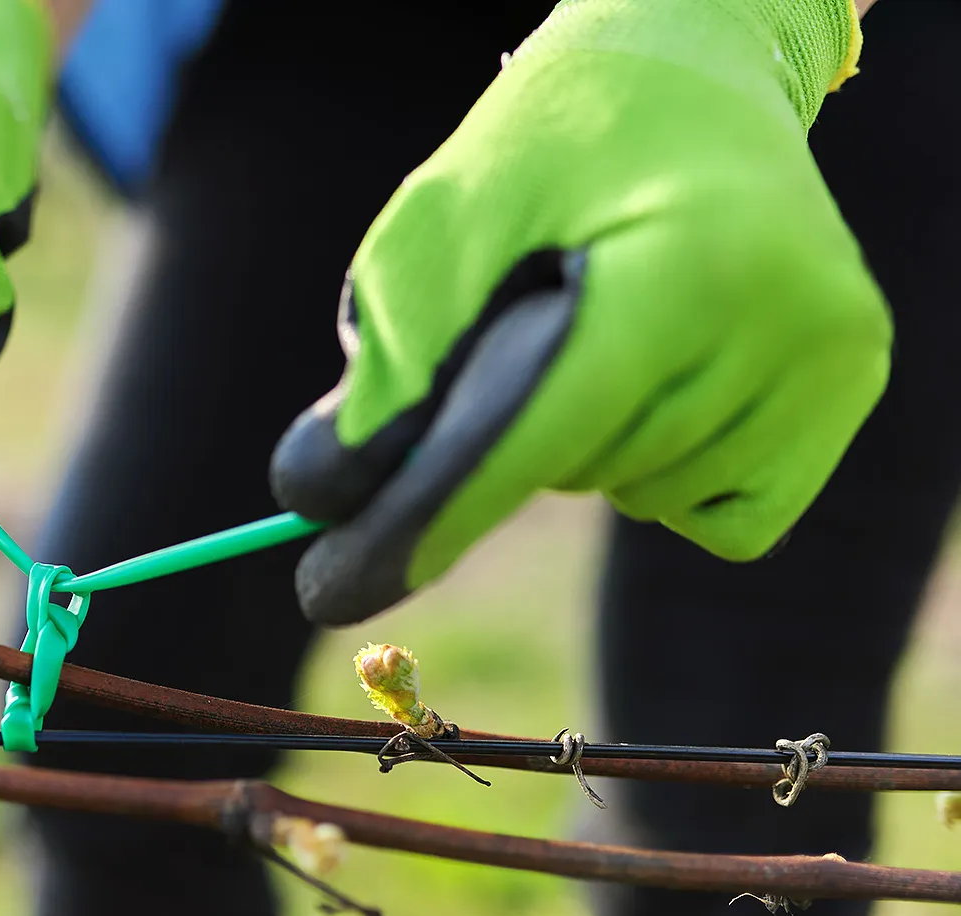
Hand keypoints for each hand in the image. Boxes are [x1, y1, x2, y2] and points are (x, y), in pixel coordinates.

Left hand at [271, 0, 885, 624]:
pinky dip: (661, 473)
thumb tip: (318, 497)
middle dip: (503, 439)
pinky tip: (654, 380)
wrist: (682, 76)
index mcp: (678, 265)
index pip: (536, 434)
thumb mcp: (435, 233)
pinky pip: (723, 516)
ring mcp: (831, 356)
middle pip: (580, 470)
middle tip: (512, 337)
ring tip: (597, 329)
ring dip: (583, 447)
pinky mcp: (849, 383)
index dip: (426, 516)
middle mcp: (780, 318)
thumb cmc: (542, 151)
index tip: (329, 587)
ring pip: (643, 497)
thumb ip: (387, 365)